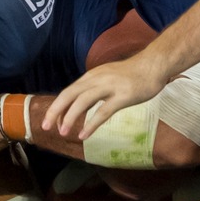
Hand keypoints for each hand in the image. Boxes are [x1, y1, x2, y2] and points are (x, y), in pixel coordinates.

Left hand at [40, 57, 165, 137]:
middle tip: (45, 127)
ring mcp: (109, 87)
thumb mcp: (107, 78)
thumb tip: (80, 106)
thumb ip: (94, 90)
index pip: (69, 92)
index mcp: (91, 76)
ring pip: (83, 102)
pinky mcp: (122, 96)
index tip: (52, 121)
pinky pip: (103, 112)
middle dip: (55, 111)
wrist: (154, 65)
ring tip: (63, 132)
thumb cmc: (132, 74)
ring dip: (70, 117)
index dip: (58, 107)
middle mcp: (96, 79)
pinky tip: (84, 135)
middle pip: (69, 94)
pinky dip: (91, 124)